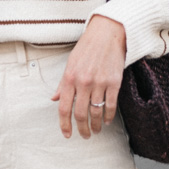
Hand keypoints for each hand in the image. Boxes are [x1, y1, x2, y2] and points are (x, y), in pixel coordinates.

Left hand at [51, 15, 125, 137]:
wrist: (107, 33)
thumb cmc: (87, 48)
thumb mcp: (70, 64)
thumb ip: (63, 84)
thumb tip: (55, 99)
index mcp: (69, 78)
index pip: (64, 108)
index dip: (64, 125)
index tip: (67, 134)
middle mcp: (83, 82)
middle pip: (80, 114)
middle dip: (82, 129)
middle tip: (85, 135)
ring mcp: (99, 83)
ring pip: (96, 112)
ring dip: (96, 125)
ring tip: (96, 131)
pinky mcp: (114, 82)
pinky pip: (111, 105)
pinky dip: (109, 116)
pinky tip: (107, 121)